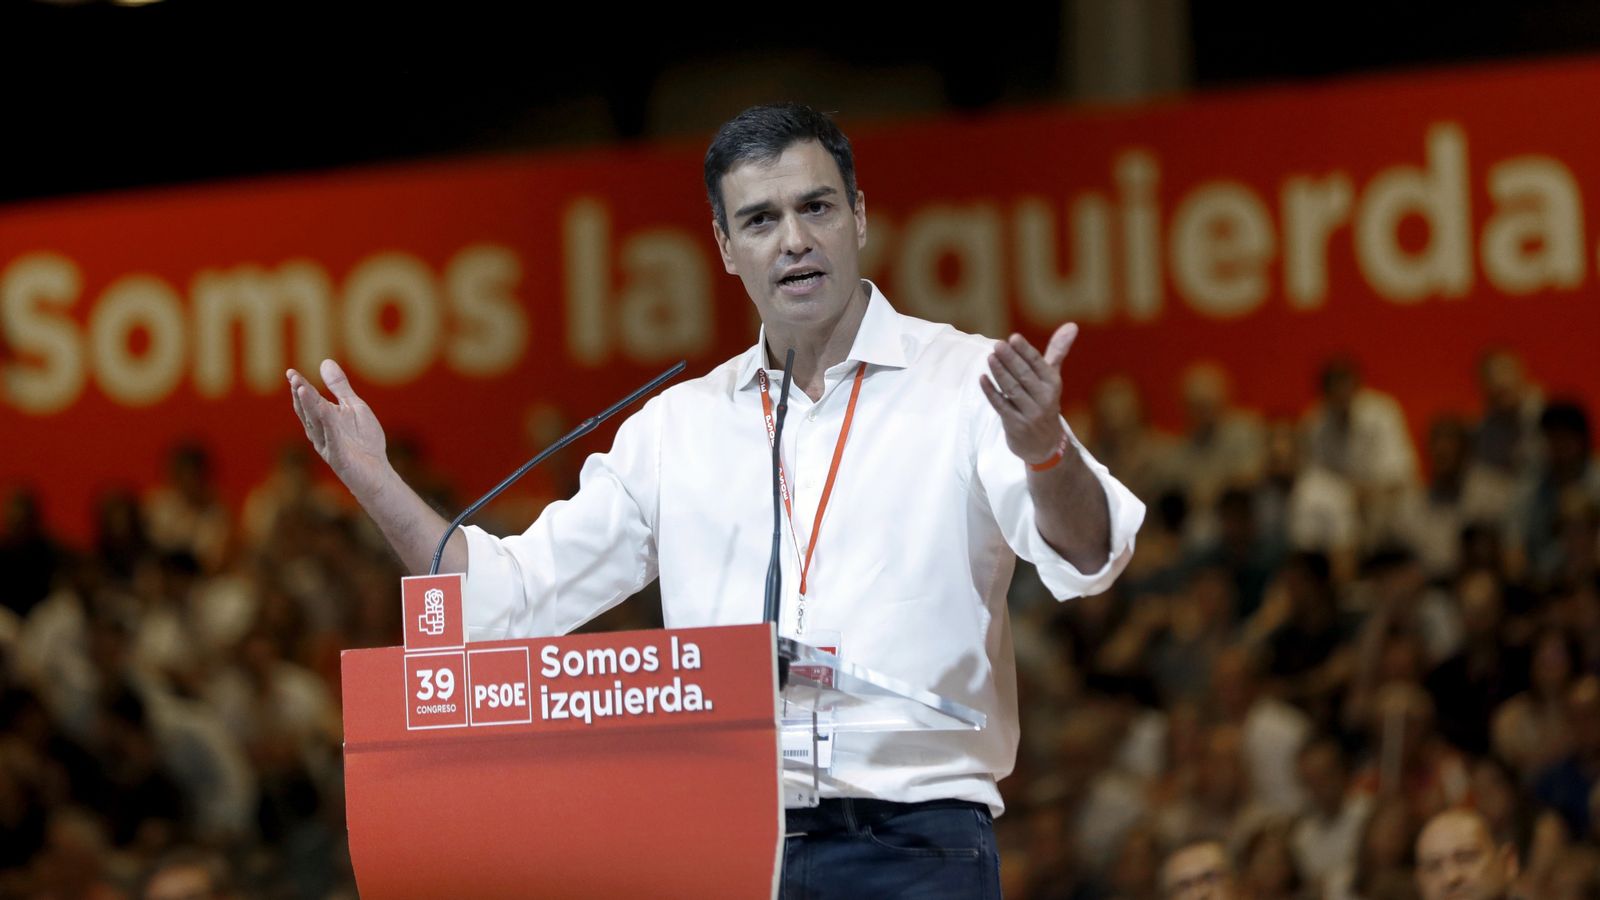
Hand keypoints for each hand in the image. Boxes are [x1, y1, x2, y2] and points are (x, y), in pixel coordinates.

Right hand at [286, 360, 390, 499]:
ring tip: (302, 388)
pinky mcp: (339, 458)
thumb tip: (325, 361)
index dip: (299, 387)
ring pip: (316, 423)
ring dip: (309, 406)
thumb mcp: (353, 407)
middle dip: (301, 394)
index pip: (308, 401)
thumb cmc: (364, 440)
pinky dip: (328, 425)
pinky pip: (333, 439)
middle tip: (292, 377)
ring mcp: (328, 445)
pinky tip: (325, 412)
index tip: (291, 372)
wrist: (377, 471)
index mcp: (323, 419)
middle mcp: (321, 431)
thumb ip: (339, 387)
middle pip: (308, 410)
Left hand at [979, 323, 1077, 464]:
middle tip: (998, 345)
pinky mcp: (1016, 425)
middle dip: (1011, 360)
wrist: (1045, 445)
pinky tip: (982, 378)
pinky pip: (1001, 406)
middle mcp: (1044, 398)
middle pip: (1024, 376)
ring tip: (990, 357)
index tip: (1013, 338)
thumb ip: (1058, 351)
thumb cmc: (1045, 402)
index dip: (1025, 351)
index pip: (1038, 364)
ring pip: (1012, 390)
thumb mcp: (1052, 378)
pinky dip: (991, 392)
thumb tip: (1071, 325)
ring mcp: (1030, 413)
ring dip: (1000, 373)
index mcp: (1053, 384)